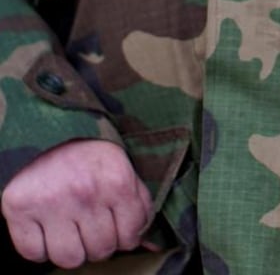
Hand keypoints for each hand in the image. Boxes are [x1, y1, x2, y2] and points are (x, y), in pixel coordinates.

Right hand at [1, 139, 153, 267]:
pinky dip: (41, 249)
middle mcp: (86, 191)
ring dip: (72, 250)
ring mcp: (51, 201)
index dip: (124, 237)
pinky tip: (48, 230)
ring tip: (71, 231)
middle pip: (100, 250)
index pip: (130, 237)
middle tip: (91, 226)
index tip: (116, 226)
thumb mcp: (125, 174)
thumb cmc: (93, 159)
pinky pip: (35, 253)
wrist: (50, 131)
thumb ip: (140, 208)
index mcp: (118, 182)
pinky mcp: (20, 206)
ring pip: (70, 258)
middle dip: (99, 244)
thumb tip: (149, 247)